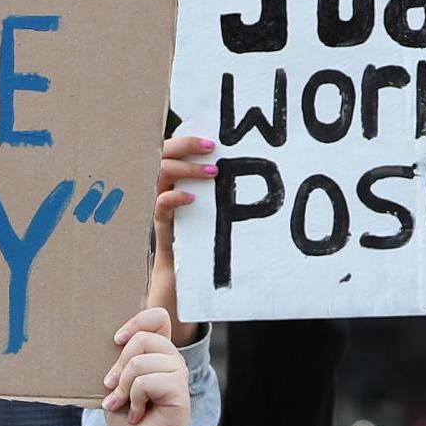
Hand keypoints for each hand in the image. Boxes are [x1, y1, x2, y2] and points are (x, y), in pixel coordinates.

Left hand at [100, 306, 189, 425]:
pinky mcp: (180, 394)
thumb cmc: (124, 418)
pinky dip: (135, 399)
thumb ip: (123, 358)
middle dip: (120, 365)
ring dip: (124, 386)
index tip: (117, 341)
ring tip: (124, 404)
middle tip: (114, 389)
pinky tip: (137, 414)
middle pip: (144, 338)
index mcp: (159, 354)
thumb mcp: (118, 381)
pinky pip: (148, 381)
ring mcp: (178, 376)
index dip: (136, 322)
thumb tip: (119, 338)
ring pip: (142, 361)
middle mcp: (172, 361)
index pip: (157, 317)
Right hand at [149, 137, 212, 346]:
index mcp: (176, 185)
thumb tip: (267, 177)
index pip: (172, 151)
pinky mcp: (162, 230)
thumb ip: (224, 200)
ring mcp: (161, 211)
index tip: (212, 137)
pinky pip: (159, 208)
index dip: (187, 139)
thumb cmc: (204, 249)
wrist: (184, 288)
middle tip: (212, 147)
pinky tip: (192, 199)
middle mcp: (164, 193)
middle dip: (184, 145)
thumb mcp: (215, 219)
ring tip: (211, 171)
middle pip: (160, 155)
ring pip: (158, 176)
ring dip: (183, 168)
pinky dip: (173, 198)